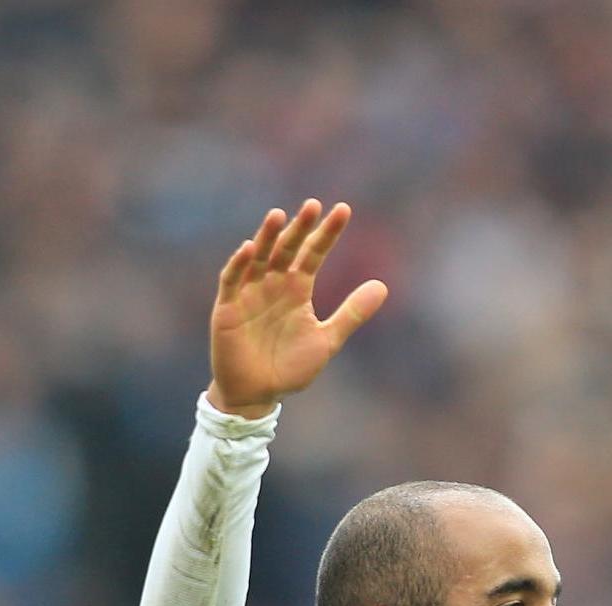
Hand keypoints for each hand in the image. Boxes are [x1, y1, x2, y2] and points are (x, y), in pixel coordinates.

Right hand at [208, 199, 387, 418]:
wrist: (258, 394)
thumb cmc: (290, 367)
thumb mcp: (327, 340)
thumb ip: (352, 313)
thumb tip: (383, 285)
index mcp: (297, 289)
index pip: (314, 254)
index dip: (327, 233)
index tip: (344, 210)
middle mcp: (273, 285)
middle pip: (288, 249)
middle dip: (300, 228)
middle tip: (313, 206)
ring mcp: (249, 293)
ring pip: (259, 258)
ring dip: (268, 237)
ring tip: (279, 216)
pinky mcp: (228, 307)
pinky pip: (233, 280)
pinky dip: (239, 265)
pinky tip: (249, 249)